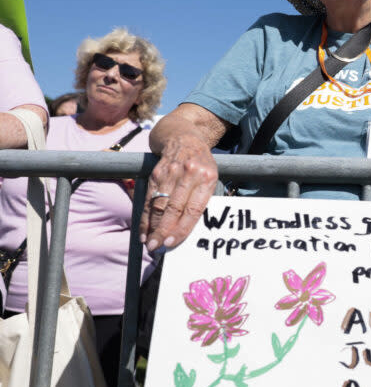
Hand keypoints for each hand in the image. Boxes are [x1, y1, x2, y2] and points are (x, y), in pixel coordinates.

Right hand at [140, 134, 218, 252]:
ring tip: (149, 243)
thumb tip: (188, 230)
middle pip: (174, 208)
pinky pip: (150, 197)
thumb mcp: (211, 178)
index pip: (194, 209)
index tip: (171, 242)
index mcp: (207, 178)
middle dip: (163, 230)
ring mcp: (171, 172)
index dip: (181, 228)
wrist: (185, 138)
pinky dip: (146, 216)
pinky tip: (144, 230)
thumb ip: (202, 200)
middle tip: (157, 247)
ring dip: (152, 226)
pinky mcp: (157, 172)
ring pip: (159, 204)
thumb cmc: (201, 166)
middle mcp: (189, 174)